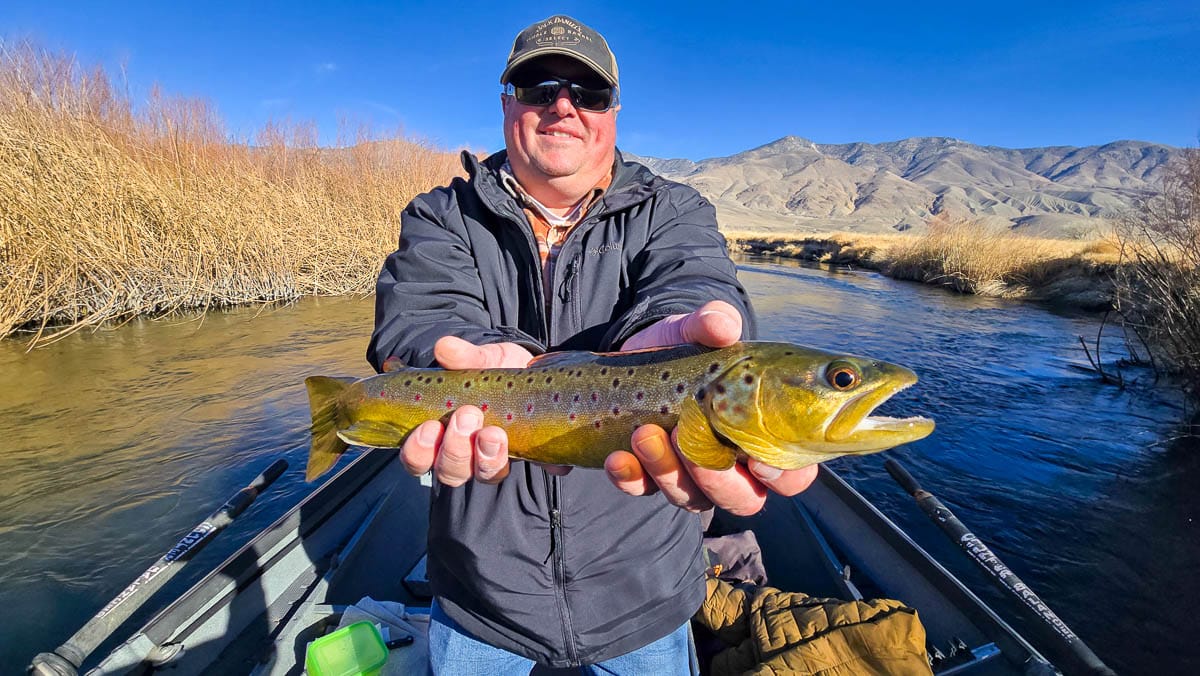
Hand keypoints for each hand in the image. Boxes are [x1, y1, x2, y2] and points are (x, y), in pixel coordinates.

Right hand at [399, 337, 532, 485]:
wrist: (532, 368)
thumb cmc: (494, 371)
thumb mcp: (481, 359)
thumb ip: (464, 357)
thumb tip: (444, 347)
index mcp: (443, 435)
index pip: (419, 459)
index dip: (419, 451)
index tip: (429, 426)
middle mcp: (468, 454)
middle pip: (452, 472)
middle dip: (456, 449)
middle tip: (467, 416)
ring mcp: (501, 458)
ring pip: (488, 474)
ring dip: (489, 458)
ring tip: (495, 433)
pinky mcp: (535, 453)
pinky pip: (541, 466)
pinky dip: (546, 462)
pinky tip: (548, 456)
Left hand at [605, 300, 818, 514]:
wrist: (641, 351)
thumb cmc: (691, 348)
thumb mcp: (699, 329)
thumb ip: (714, 323)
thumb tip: (722, 327)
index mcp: (764, 436)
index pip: (790, 475)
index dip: (781, 476)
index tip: (757, 459)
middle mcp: (734, 466)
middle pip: (741, 499)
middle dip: (715, 478)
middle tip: (688, 436)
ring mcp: (692, 476)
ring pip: (691, 498)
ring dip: (667, 472)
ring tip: (644, 434)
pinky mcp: (650, 475)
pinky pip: (642, 490)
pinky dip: (630, 478)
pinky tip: (617, 458)